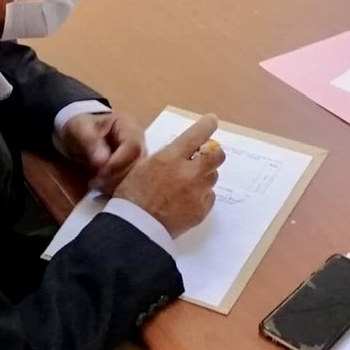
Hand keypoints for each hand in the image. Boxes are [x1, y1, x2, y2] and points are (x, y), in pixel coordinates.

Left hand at [61, 110, 144, 194]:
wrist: (82, 134)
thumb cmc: (83, 128)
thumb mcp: (82, 131)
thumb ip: (91, 143)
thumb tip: (102, 163)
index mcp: (129, 127)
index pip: (133, 147)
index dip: (118, 162)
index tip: (100, 172)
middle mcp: (139, 142)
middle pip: (138, 165)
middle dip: (117, 177)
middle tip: (96, 182)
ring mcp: (138, 158)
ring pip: (136, 177)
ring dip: (116, 185)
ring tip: (96, 184)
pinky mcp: (133, 171)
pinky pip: (130, 184)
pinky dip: (116, 189)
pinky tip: (102, 189)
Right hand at [114, 114, 224, 238]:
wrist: (135, 228)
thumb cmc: (132, 195)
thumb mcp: (143, 166)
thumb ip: (167, 157)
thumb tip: (184, 151)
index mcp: (171, 159)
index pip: (197, 135)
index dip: (207, 125)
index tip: (212, 121)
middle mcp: (188, 173)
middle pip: (217, 156)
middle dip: (214, 153)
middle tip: (206, 156)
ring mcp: (197, 193)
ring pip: (212, 177)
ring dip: (204, 176)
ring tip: (188, 185)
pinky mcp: (201, 211)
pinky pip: (209, 197)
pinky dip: (201, 196)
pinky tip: (186, 201)